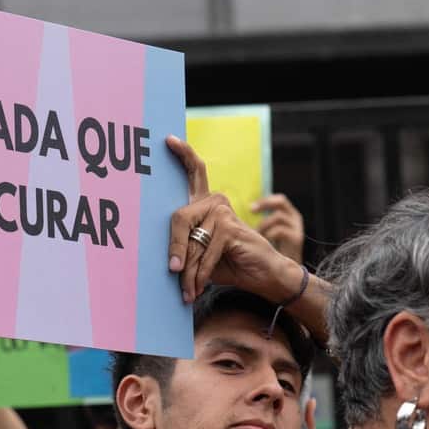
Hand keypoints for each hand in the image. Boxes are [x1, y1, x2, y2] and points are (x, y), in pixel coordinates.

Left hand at [165, 136, 300, 303]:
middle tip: (173, 273)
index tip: (169, 139)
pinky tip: (199, 286)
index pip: (194, 173)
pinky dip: (200, 274)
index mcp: (206, 204)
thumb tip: (164, 259)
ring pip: (191, 241)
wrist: (264, 278)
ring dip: (189, 271)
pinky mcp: (230, 227)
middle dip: (174, 250)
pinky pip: (204, 253)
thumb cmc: (228, 266)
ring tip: (188, 289)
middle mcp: (214, 202)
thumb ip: (184, 248)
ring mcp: (223, 212)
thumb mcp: (199, 256)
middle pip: (178, 218)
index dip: (183, 155)